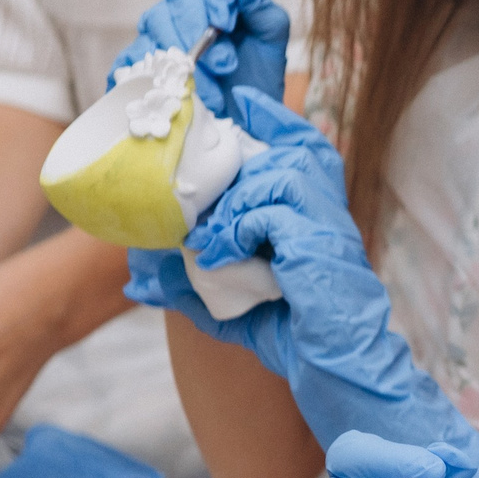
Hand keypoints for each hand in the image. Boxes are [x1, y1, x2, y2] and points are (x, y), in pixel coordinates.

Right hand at [109, 0, 290, 115]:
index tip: (227, 23)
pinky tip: (167, 86)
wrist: (245, 110)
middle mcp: (188, 2)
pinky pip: (133, 53)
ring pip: (157, 20)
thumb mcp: (270, 33)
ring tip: (210, 88)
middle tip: (226, 64)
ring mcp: (162, 27)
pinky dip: (148, 70)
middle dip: (200, 28)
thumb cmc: (259, 68)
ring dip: (184, 54)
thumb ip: (256, 1)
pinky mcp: (144, 56)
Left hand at [180, 88, 478, 473]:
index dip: (270, 117)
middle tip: (194, 192)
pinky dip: (235, 230)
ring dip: (229, 205)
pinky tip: (220, 258)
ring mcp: (327, 222)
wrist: (340, 375)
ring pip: (272, 173)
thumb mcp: (230, 307)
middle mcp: (327, 207)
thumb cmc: (296, 338)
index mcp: (315, 210)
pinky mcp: (319, 244)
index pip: (298, 141)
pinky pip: (269, 210)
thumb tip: (138, 279)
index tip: (240, 102)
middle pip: (280, 148)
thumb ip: (189, 286)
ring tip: (208, 242)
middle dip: (232, 162)